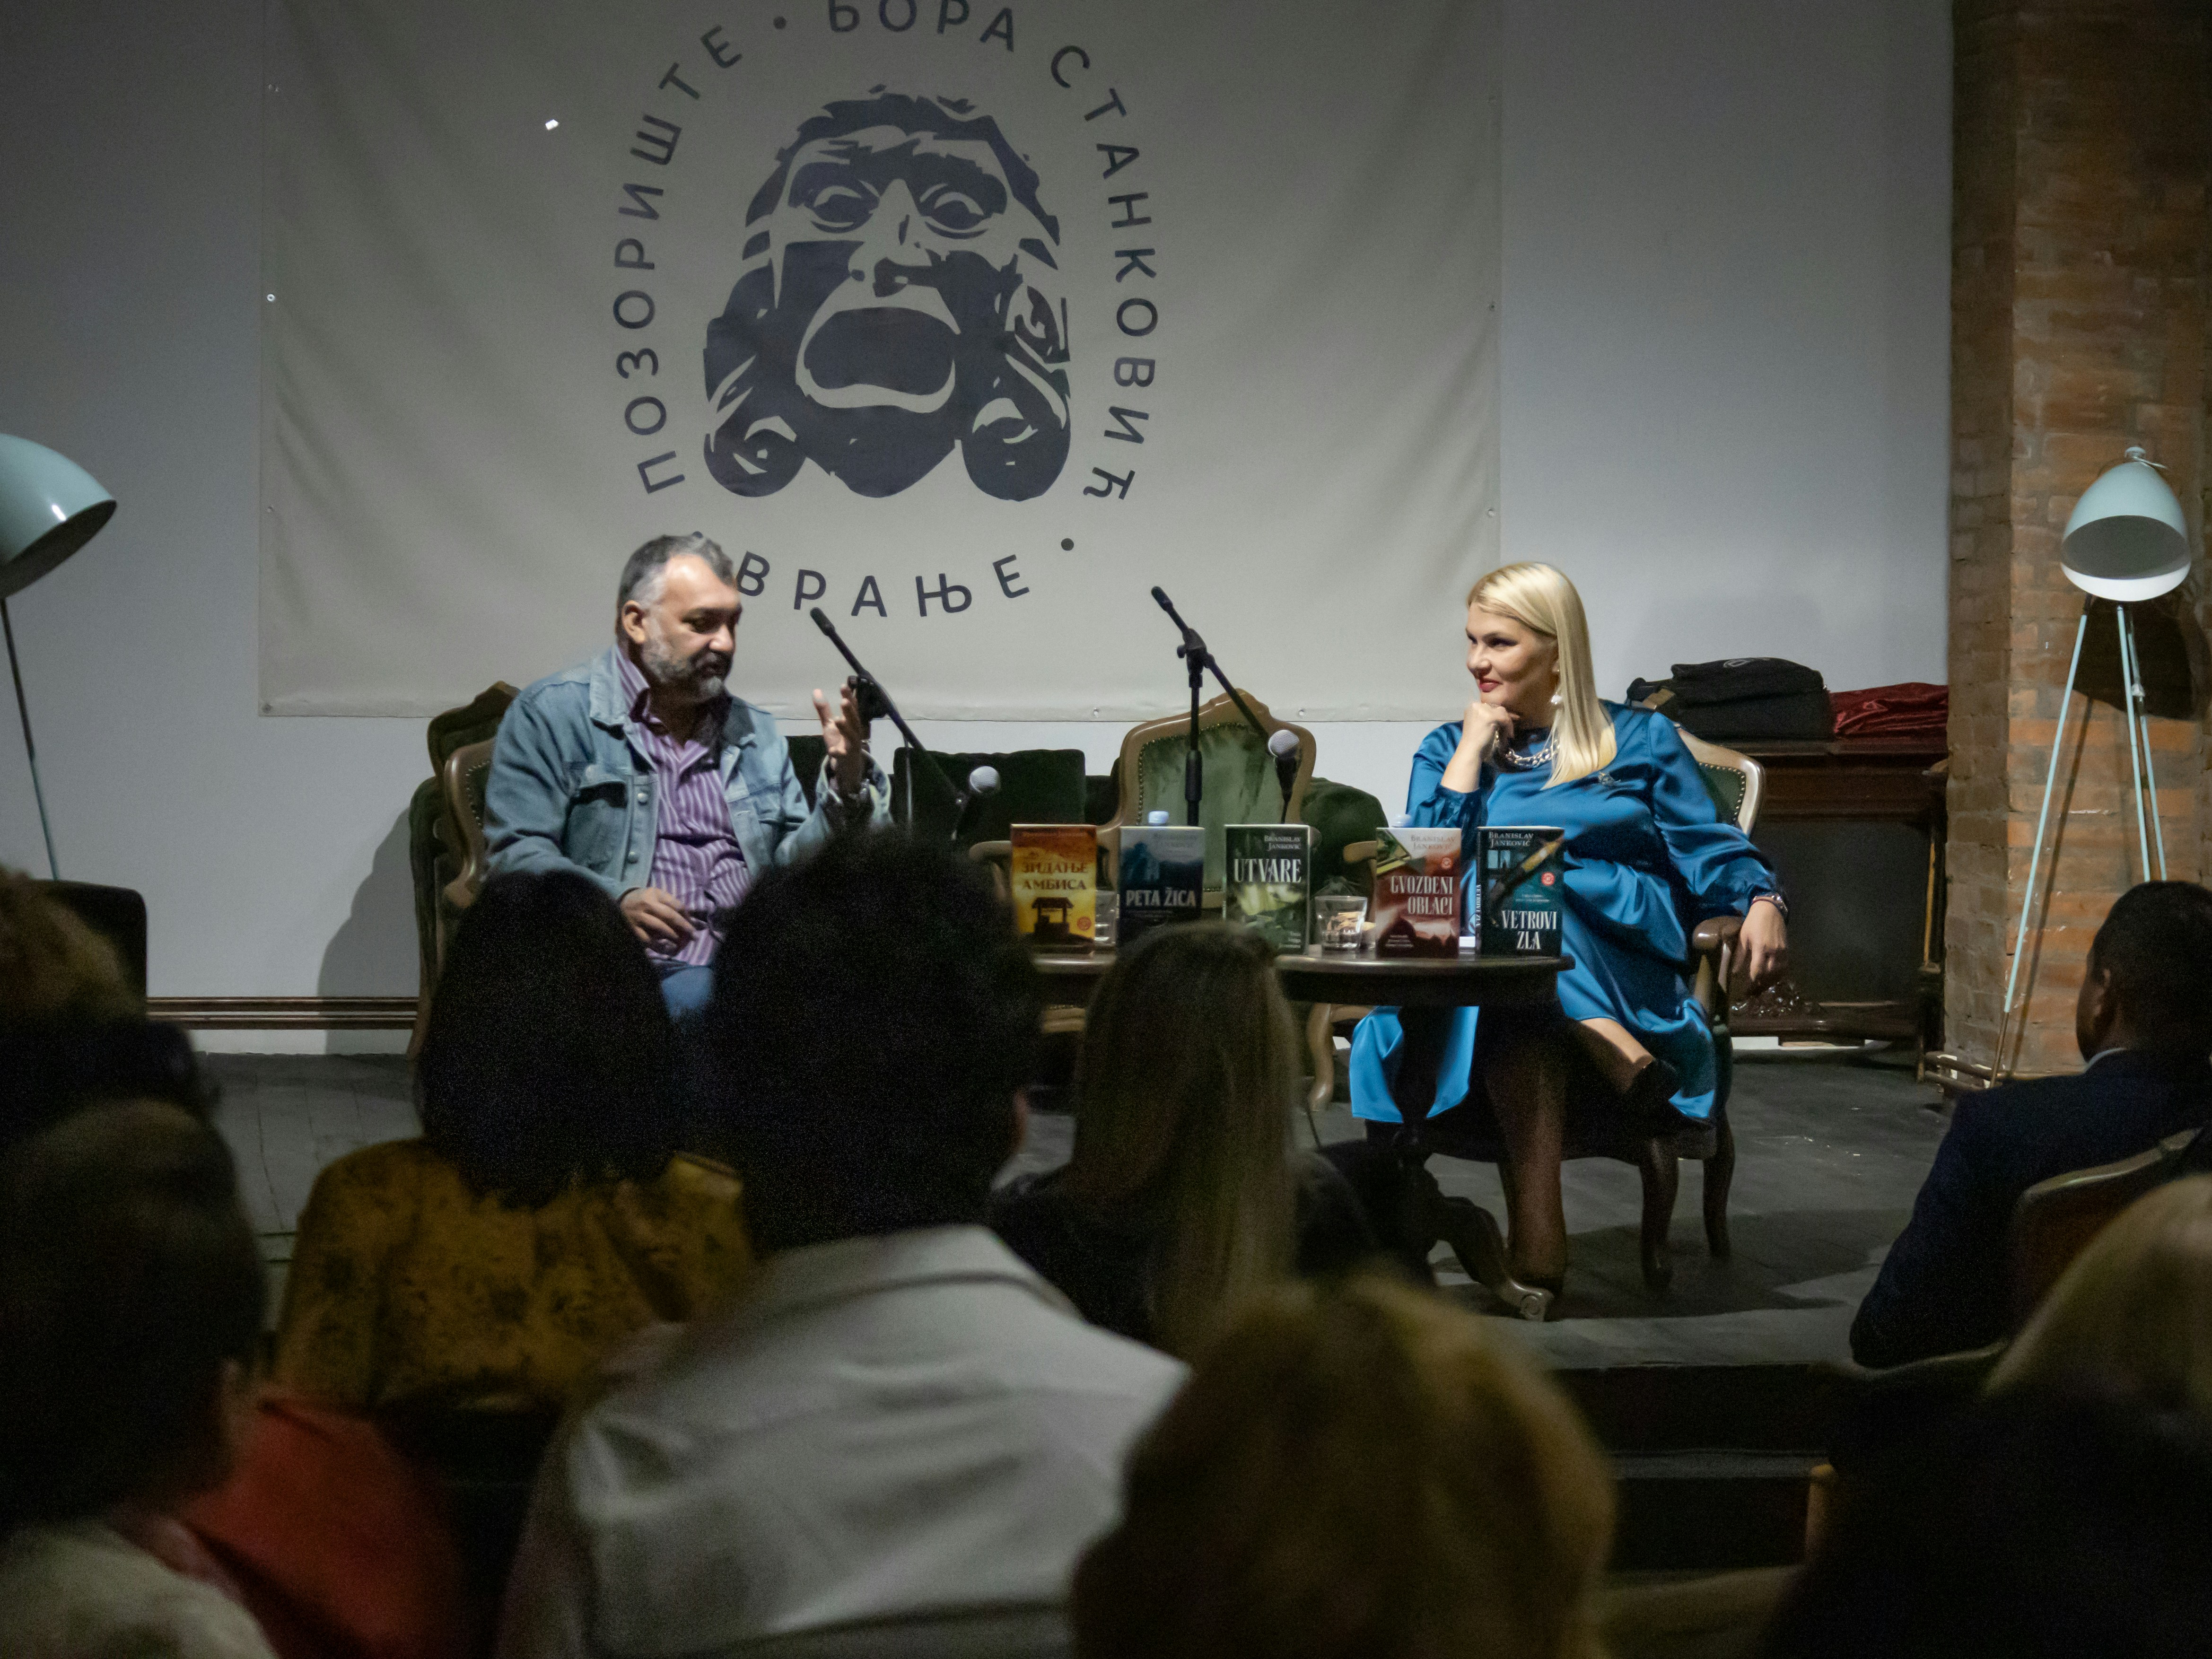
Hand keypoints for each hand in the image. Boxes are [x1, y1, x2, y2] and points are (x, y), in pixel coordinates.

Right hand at [620, 886, 694, 948]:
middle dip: (684, 926)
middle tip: (694, 936)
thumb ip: (672, 904)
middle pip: (669, 915)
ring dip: (672, 935)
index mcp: (655, 895)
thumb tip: (691, 918)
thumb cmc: (645, 899)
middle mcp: (647, 905)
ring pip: (658, 927)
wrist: (621, 901)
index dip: (687, 916)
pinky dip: (657, 946)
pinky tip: (666, 949)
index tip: (694, 925)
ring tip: (680, 943)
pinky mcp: (633, 929)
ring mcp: (639, 917)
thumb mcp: (657, 895)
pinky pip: (647, 939)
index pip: (675, 905)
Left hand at [813, 680, 868, 796]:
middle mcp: (855, 732)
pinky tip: (832, 750)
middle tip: (844, 701)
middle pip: (854, 720)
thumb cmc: (840, 741)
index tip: (844, 686)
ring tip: (837, 720)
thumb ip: (824, 709)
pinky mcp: (847, 757)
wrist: (846, 765)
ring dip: (846, 728)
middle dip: (850, 711)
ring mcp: (852, 745)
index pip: (852, 708)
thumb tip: (816, 690)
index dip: (849, 697)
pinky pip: (843, 755)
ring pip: (851, 736)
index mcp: (851, 722)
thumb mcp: (830, 725)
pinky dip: (838, 753)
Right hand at [1441, 698, 1517, 792]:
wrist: (1470, 750)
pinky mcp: (1491, 716)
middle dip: (1503, 719)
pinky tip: (1509, 735)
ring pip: (1502, 712)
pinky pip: (1505, 719)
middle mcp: (1476, 705)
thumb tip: (1501, 717)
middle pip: (1496, 708)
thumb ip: (1486, 718)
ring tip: (1507, 734)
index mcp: (1472, 706)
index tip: (1502, 726)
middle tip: (1507, 731)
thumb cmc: (1473, 741)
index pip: (1490, 707)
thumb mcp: (1478, 724)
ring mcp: (1483, 710)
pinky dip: (1509, 727)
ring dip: (1507, 723)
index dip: (1498, 716)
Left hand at [1735, 899, 1788, 996]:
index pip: (1758, 970)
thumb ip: (1740, 956)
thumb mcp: (1743, 937)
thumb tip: (1735, 972)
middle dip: (1761, 985)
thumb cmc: (1753, 923)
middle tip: (1753, 992)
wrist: (1770, 910)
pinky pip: (1785, 967)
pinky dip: (1779, 975)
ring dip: (1770, 982)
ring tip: (1762, 988)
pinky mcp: (1787, 950)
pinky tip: (1772, 979)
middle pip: (1769, 974)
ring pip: (1778, 973)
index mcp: (1761, 947)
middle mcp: (1774, 951)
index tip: (1747, 989)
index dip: (1753, 981)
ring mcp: (1782, 951)